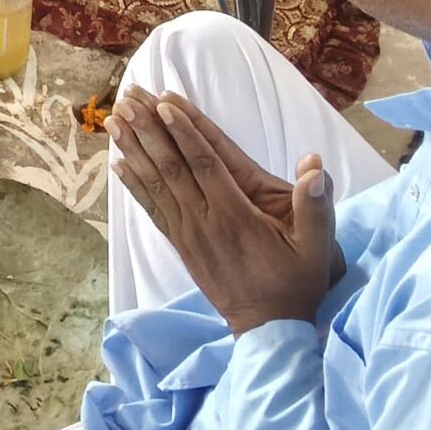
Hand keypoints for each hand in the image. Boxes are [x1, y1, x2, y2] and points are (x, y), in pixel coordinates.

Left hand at [109, 89, 342, 333]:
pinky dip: (135, 186)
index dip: (184, 133)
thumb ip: (315, 207)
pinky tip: (119, 165)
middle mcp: (204, 221)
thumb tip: (314, 165)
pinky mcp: (181, 246)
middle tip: (128, 98)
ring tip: (114, 121)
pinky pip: (153, 210)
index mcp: (235, 216)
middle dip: (148, 130)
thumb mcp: (316, 250)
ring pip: (156, 185)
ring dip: (135, 150)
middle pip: (171, 168)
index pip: (205, 165)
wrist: (268, 330)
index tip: (164, 103)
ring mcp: (188, 234)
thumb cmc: (295, 284)